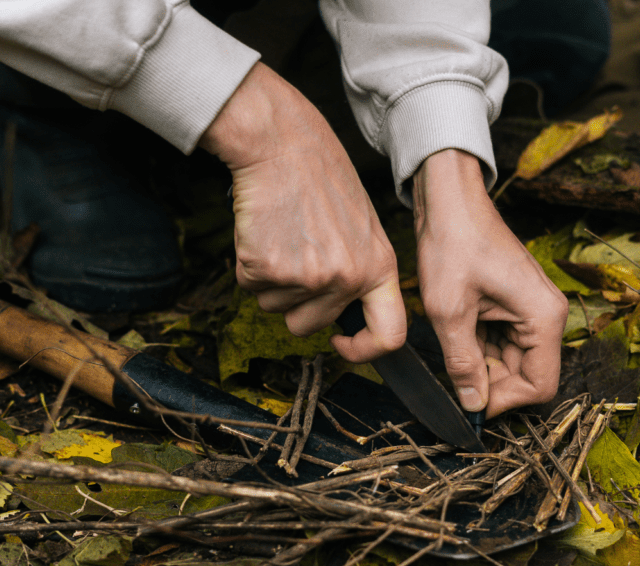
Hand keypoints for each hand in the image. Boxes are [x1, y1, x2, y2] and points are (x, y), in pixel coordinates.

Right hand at [199, 63, 405, 361]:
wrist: (280, 141)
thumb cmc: (319, 175)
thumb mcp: (362, 224)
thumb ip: (359, 269)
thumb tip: (346, 315)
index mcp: (379, 266)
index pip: (390, 333)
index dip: (364, 349)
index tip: (342, 342)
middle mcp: (347, 277)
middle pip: (310, 326)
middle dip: (295, 301)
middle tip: (295, 252)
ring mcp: (307, 276)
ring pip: (275, 308)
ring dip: (271, 280)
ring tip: (283, 233)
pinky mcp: (267, 268)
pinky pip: (250, 287)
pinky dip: (249, 263)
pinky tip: (263, 229)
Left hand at [413, 149, 567, 416]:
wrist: (449, 201)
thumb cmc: (453, 244)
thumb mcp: (449, 312)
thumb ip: (462, 363)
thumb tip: (472, 404)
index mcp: (543, 317)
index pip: (540, 386)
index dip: (504, 401)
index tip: (469, 402)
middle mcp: (547, 315)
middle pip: (527, 375)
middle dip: (490, 383)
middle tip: (452, 376)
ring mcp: (533, 309)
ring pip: (512, 361)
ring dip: (481, 364)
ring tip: (450, 344)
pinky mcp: (516, 305)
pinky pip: (503, 342)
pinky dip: (479, 347)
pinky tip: (456, 333)